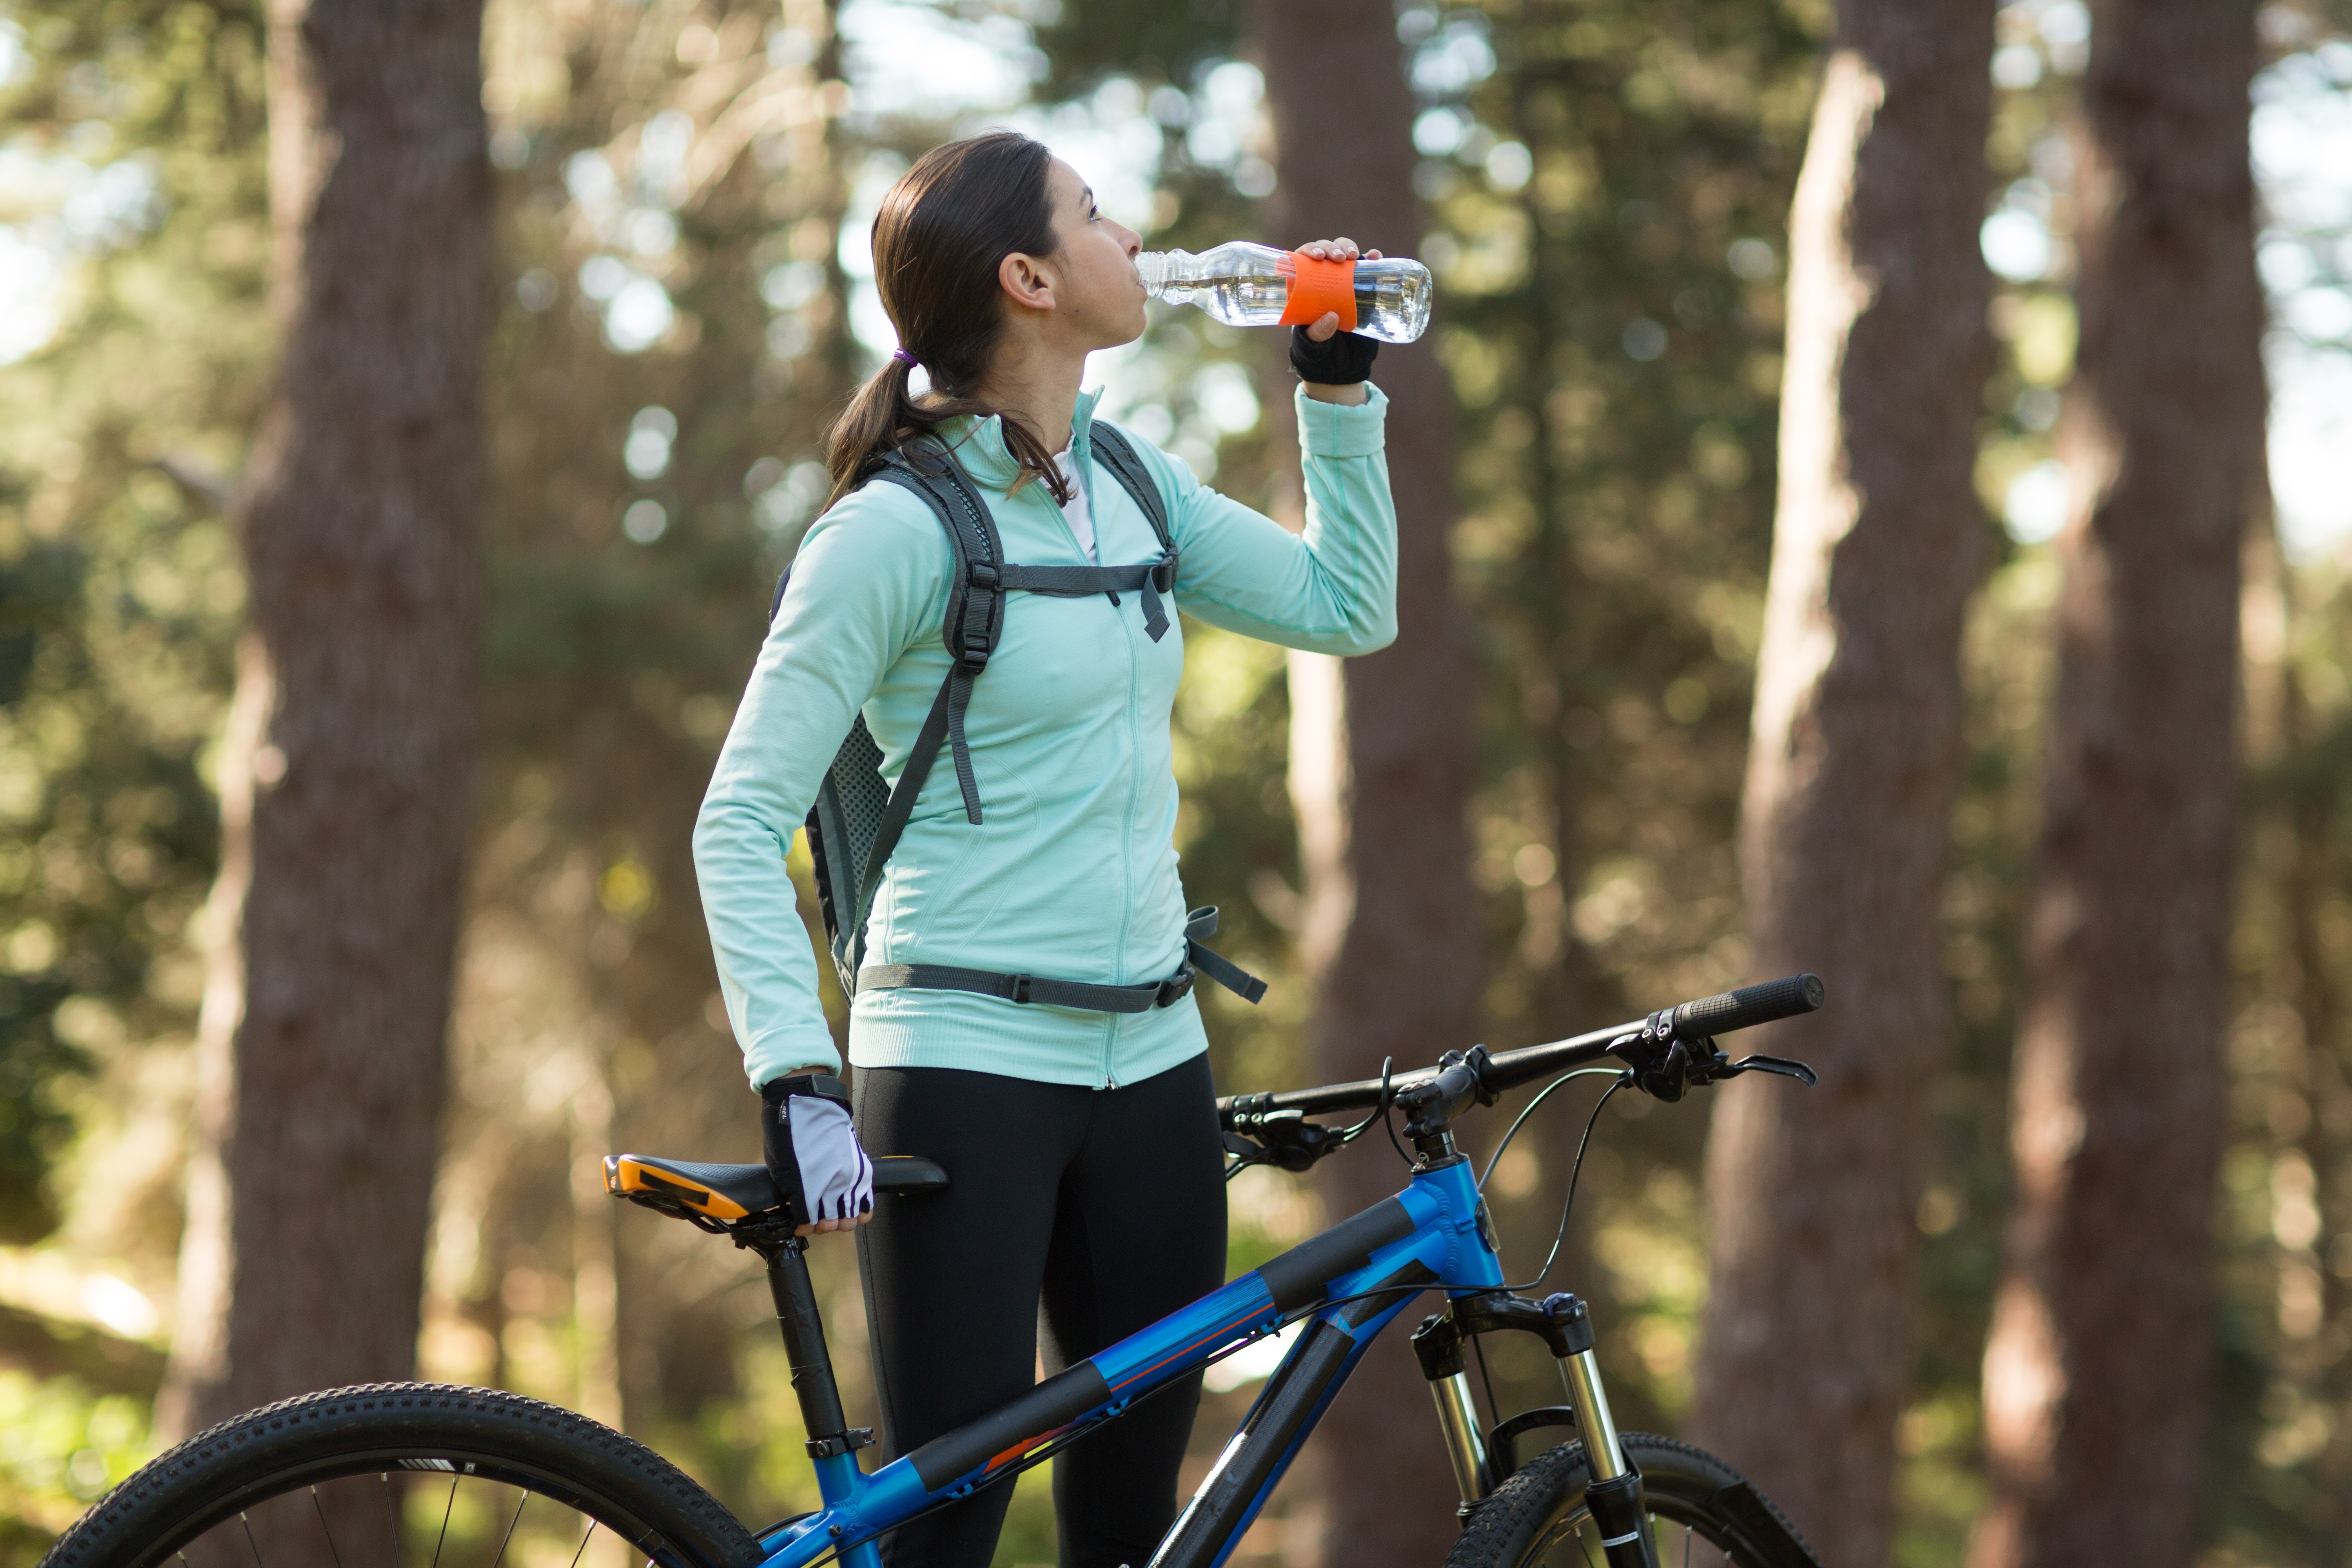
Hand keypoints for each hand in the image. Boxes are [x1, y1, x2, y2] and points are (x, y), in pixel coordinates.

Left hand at [760, 1073, 874, 1235]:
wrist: (808, 1102)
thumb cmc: (787, 1133)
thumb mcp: (780, 1168)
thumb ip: (793, 1193)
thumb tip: (800, 1210)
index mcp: (809, 1186)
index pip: (810, 1222)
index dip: (804, 1227)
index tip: (800, 1224)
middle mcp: (833, 1185)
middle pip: (833, 1224)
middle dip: (821, 1225)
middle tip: (814, 1217)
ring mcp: (851, 1177)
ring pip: (852, 1217)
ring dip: (841, 1219)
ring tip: (833, 1212)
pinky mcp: (862, 1168)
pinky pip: (867, 1200)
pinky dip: (860, 1209)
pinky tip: (851, 1206)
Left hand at [1292, 238, 1381, 343]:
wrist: (1340, 350)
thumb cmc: (1319, 338)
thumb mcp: (1314, 339)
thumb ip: (1318, 332)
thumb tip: (1332, 317)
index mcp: (1304, 280)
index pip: (1303, 257)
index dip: (1310, 250)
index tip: (1318, 257)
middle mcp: (1323, 270)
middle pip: (1325, 249)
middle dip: (1332, 247)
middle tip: (1339, 259)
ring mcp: (1343, 273)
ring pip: (1344, 250)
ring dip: (1348, 246)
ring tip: (1354, 256)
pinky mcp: (1361, 279)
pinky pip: (1367, 263)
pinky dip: (1372, 257)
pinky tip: (1375, 257)